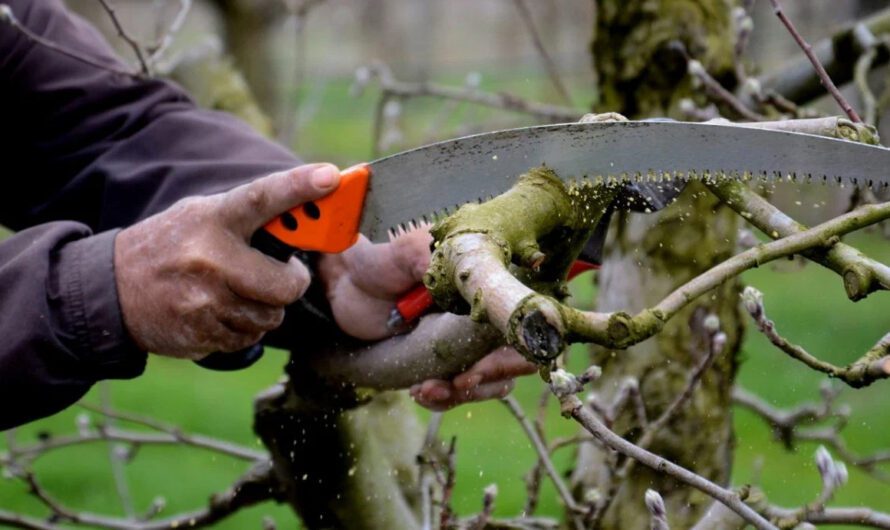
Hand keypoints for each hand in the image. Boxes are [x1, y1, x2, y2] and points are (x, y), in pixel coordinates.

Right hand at [114, 163, 340, 358]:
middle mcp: (210, 259)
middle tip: (280, 276)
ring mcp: (204, 300)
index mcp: (213, 220)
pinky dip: (242, 329)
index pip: (262, 198)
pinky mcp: (199, 333)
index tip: (331, 176)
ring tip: (234, 292)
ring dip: (264, 309)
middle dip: (290, 284)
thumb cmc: (172, 246)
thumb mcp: (202, 217)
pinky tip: (217, 312)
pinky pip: (249, 338)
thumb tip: (307, 212)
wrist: (112, 291)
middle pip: (286, 285)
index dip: (298, 186)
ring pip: (271, 316)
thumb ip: (247, 218)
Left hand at [318, 226, 535, 408]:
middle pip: (516, 357)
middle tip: (459, 382)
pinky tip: (420, 392)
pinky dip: (444, 398)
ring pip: (492, 381)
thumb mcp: (403, 253)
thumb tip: (462, 273)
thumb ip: (432, 259)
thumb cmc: (378, 261)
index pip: (521, 319)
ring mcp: (468, 342)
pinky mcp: (447, 362)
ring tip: (426, 390)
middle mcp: (486, 314)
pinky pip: (460, 391)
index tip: (481, 363)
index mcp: (487, 283)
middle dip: (490, 376)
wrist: (346, 285)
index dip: (513, 347)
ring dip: (465, 392)